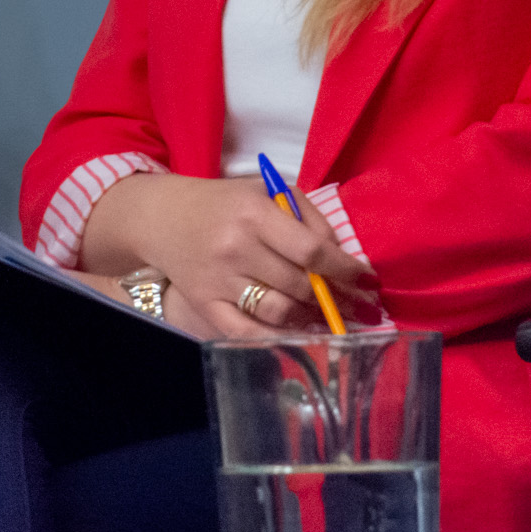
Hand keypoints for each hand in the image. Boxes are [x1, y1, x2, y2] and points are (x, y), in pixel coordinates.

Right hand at [82, 173, 377, 339]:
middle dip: (338, 300)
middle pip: (300, 286)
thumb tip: (343, 256)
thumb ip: (307, 216)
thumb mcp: (265, 191)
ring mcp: (218, 279)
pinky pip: (246, 333)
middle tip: (359, 307)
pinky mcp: (204, 303)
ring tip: (329, 318)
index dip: (347, 271)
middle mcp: (236, 248)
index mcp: (254, 214)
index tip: (369, 283)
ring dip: (311, 319)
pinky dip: (277, 340)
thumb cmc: (222, 202)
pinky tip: (298, 336)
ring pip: (279, 313)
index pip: (312, 251)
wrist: (161, 216)